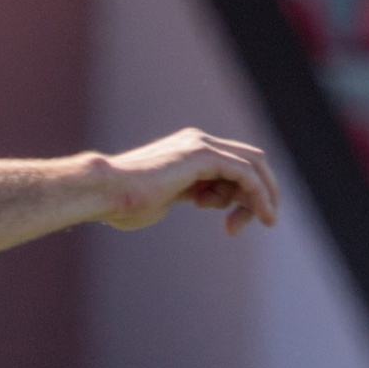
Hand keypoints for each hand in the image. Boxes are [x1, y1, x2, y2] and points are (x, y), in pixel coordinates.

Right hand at [90, 129, 278, 235]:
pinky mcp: (203, 155)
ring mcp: (200, 145)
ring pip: (253, 166)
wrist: (105, 192)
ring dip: (262, 198)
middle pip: (250, 162)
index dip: (242, 195)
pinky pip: (246, 174)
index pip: (233, 166)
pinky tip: (263, 215)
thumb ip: (180, 194)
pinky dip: (259, 195)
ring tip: (260, 223)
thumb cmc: (121, 203)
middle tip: (263, 222)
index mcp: (188, 151)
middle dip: (261, 193)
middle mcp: (198, 142)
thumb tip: (184, 200)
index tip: (233, 225)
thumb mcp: (161, 199)